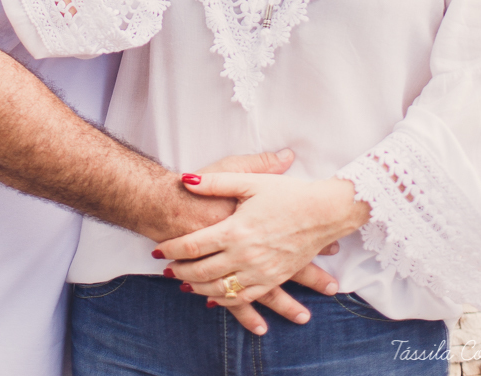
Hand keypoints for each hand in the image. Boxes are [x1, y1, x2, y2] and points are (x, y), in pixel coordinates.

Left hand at [155, 174, 367, 334]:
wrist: (323, 212)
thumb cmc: (287, 193)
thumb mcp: (250, 181)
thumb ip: (216, 182)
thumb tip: (187, 179)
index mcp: (235, 229)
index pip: (192, 245)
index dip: (171, 249)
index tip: (157, 250)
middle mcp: (245, 255)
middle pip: (201, 271)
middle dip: (179, 271)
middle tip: (164, 269)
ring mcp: (259, 271)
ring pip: (219, 288)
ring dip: (197, 288)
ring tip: (183, 283)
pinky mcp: (272, 279)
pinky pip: (243, 297)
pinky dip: (224, 300)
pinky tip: (214, 299)